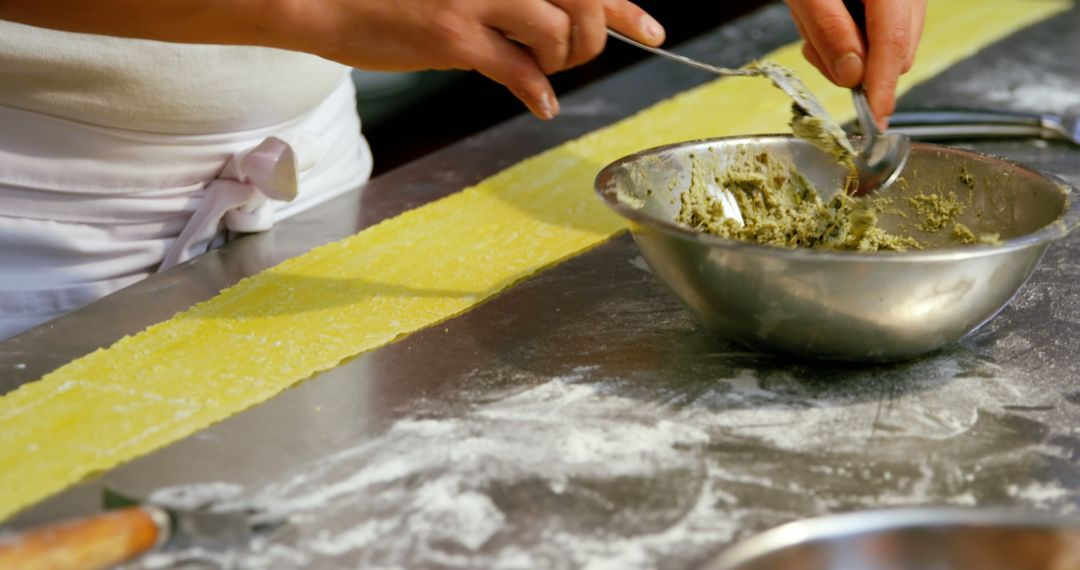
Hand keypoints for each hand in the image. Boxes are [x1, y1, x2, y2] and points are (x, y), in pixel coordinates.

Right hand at [285, 0, 664, 119]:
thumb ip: (511, 2)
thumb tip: (555, 29)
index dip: (625, 6)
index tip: (651, 29)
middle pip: (584, 4)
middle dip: (595, 39)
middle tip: (574, 57)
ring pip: (560, 35)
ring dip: (561, 64)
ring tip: (541, 73)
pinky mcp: (455, 33)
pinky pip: (521, 70)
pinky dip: (538, 92)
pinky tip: (540, 103)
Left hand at [784, 0, 926, 125]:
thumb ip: (829, 30)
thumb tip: (853, 77)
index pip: (894, 43)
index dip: (883, 87)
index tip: (875, 121)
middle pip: (897, 49)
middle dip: (856, 65)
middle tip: (815, 47)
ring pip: (887, 44)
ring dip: (847, 49)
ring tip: (813, 20)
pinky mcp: (892, 0)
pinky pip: (878, 30)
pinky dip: (848, 35)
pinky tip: (824, 16)